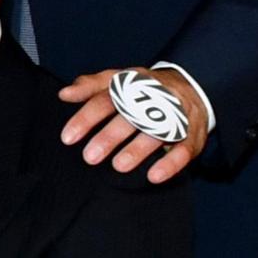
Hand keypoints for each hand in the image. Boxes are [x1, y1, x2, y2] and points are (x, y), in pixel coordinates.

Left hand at [56, 67, 205, 182]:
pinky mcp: (192, 134)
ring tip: (119, 166)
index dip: (87, 116)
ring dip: (138, 149)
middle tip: (90, 156)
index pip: (107, 97)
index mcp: (134, 82)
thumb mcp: (119, 80)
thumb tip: (64, 94)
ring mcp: (177, 114)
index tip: (68, 137)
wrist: (193, 87)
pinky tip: (154, 176)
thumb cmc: (145, 89)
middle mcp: (156, 96)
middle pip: (132, 114)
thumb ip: (91, 87)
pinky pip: (183, 149)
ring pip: (157, 131)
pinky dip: (170, 163)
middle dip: (110, 136)